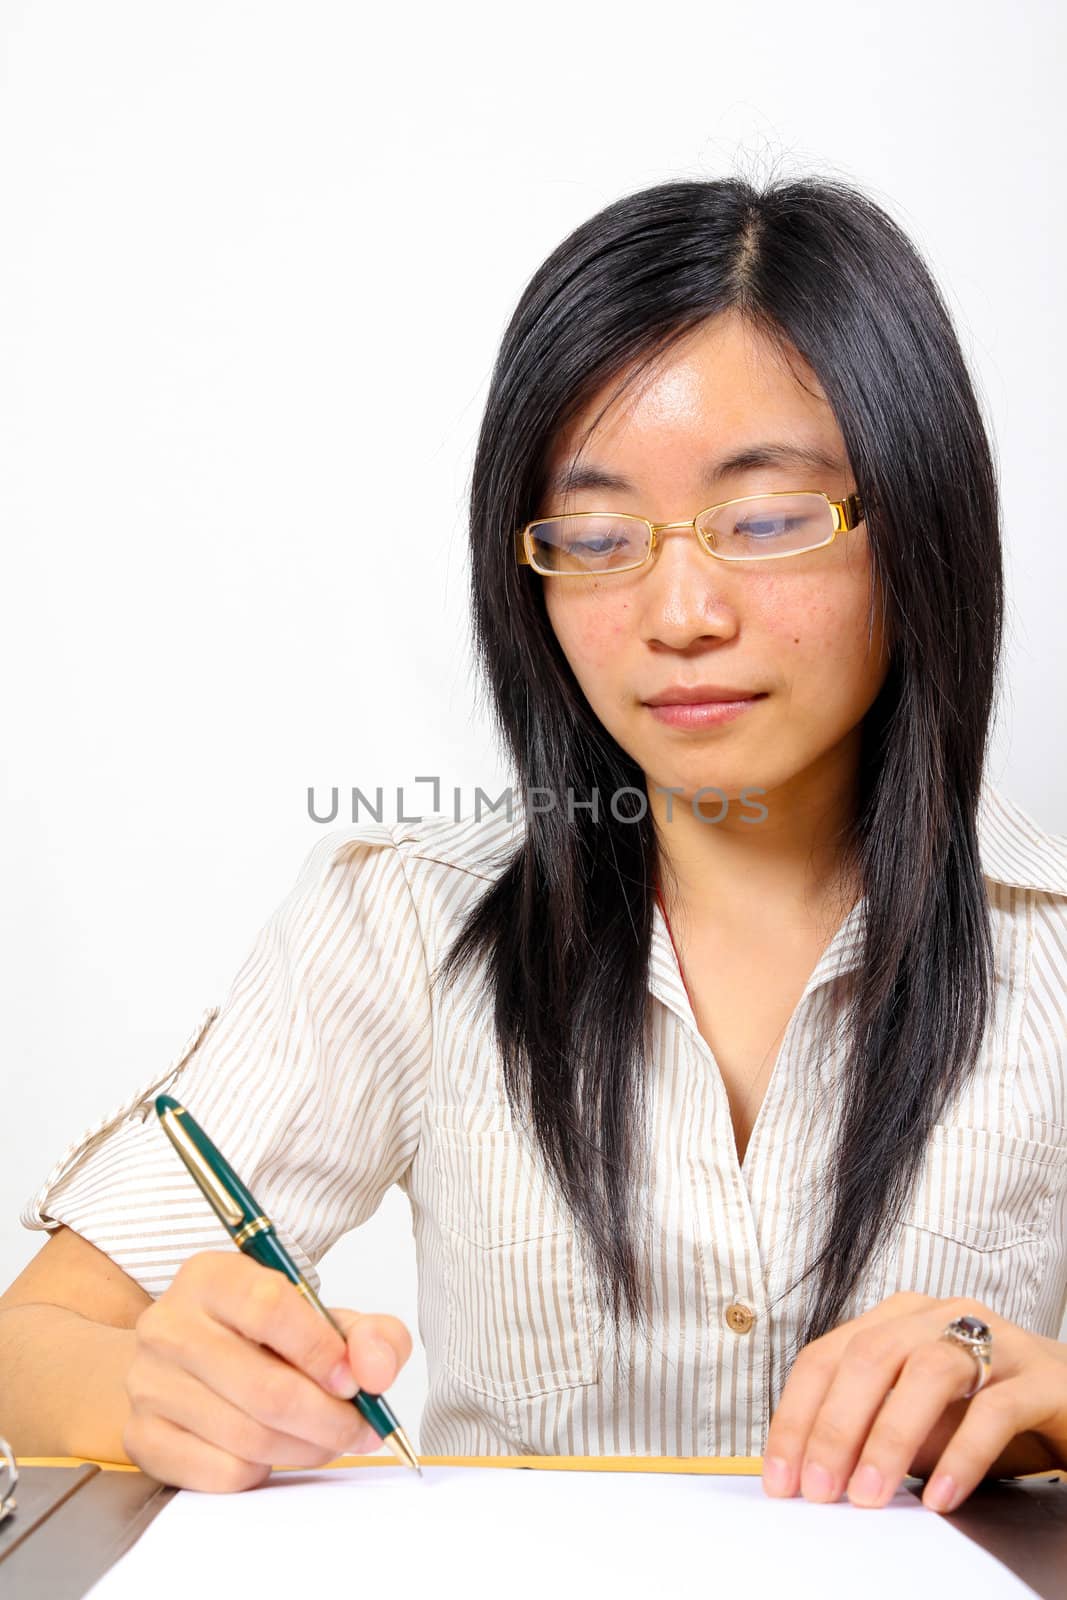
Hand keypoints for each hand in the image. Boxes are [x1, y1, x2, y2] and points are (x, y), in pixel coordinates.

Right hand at [123, 1250, 412, 1492]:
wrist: (187, 1364)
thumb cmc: (264, 1338)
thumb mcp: (322, 1319)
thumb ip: (369, 1335)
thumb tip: (375, 1371)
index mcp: (211, 1276)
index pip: (270, 1307)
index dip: (322, 1351)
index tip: (355, 1382)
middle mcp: (169, 1325)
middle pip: (264, 1388)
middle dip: (329, 1419)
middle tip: (360, 1429)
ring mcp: (149, 1383)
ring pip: (247, 1436)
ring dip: (306, 1449)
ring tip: (329, 1440)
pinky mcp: (143, 1437)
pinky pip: (221, 1472)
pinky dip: (265, 1471)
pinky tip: (277, 1451)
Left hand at [761, 1291, 1066, 1511]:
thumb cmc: (987, 1410)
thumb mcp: (919, 1422)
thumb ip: (872, 1433)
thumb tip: (817, 1471)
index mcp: (898, 1319)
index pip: (828, 1356)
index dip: (797, 1416)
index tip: (781, 1476)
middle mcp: (940, 1316)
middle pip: (870, 1356)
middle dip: (835, 1427)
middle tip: (820, 1490)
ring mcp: (994, 1339)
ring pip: (928, 1371)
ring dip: (890, 1437)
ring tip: (869, 1494)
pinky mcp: (1040, 1377)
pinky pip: (995, 1408)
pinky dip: (962, 1453)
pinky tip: (940, 1494)